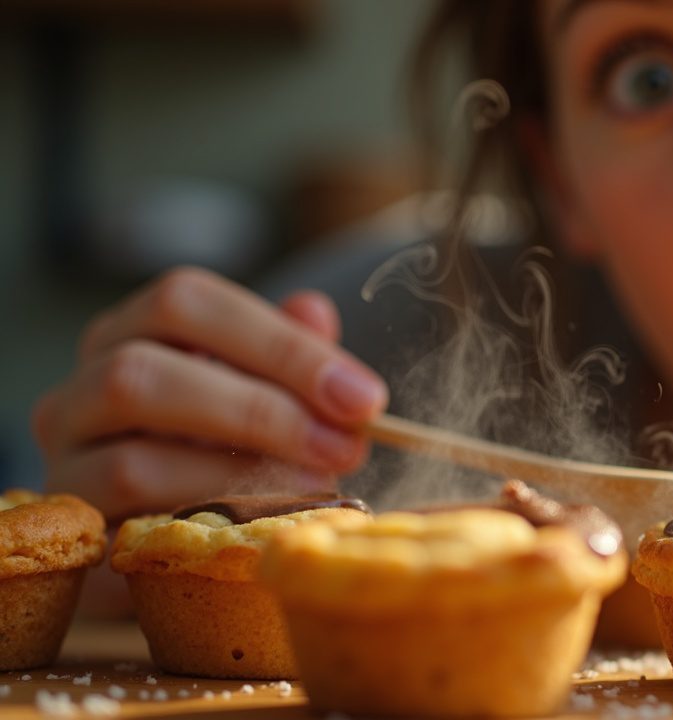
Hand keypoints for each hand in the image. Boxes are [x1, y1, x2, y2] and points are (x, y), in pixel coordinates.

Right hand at [32, 266, 388, 522]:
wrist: (187, 553)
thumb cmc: (234, 461)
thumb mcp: (272, 400)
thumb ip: (289, 356)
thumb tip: (313, 309)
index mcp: (131, 335)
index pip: (187, 302)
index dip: (280, 343)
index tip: (364, 397)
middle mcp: (81, 388)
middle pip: (142, 369)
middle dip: (262, 407)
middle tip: (347, 444)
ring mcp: (66, 460)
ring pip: (132, 450)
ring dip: (239, 466)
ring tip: (317, 484)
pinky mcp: (77, 527)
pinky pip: (128, 512)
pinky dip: (208, 507)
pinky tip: (268, 516)